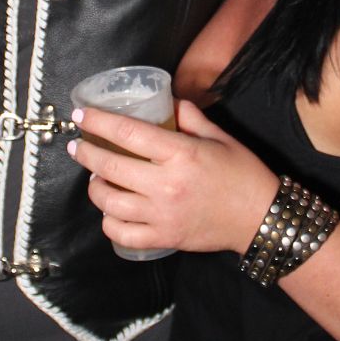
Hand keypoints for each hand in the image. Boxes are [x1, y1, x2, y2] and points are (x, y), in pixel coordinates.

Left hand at [68, 98, 276, 256]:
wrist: (261, 218)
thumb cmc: (242, 174)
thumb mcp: (220, 137)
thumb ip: (190, 117)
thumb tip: (168, 102)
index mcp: (181, 154)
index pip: (128, 133)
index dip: (99, 121)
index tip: (82, 115)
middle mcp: (166, 185)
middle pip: (110, 166)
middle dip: (86, 153)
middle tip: (78, 146)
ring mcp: (162, 215)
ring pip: (109, 202)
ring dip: (94, 187)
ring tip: (95, 176)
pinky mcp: (164, 238)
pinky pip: (121, 233)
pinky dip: (109, 222)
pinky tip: (110, 210)